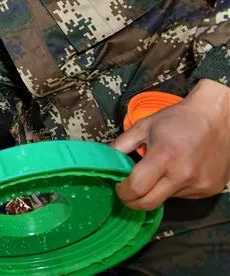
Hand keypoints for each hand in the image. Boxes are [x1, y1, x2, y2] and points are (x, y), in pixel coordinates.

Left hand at [111, 79, 229, 209]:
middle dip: (133, 201)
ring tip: (162, 169)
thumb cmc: (179, 119)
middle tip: (128, 193)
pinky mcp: (210, 188)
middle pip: (149, 203)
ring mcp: (199, 184)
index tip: (118, 189)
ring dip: (158, 190)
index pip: (136, 188)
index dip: (122, 192)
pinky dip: (175, 187)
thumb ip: (122, 144)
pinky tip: (179, 170)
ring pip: (167, 199)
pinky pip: (184, 195)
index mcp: (164, 157)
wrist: (216, 117)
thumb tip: (105, 157)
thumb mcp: (145, 126)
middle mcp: (183, 174)